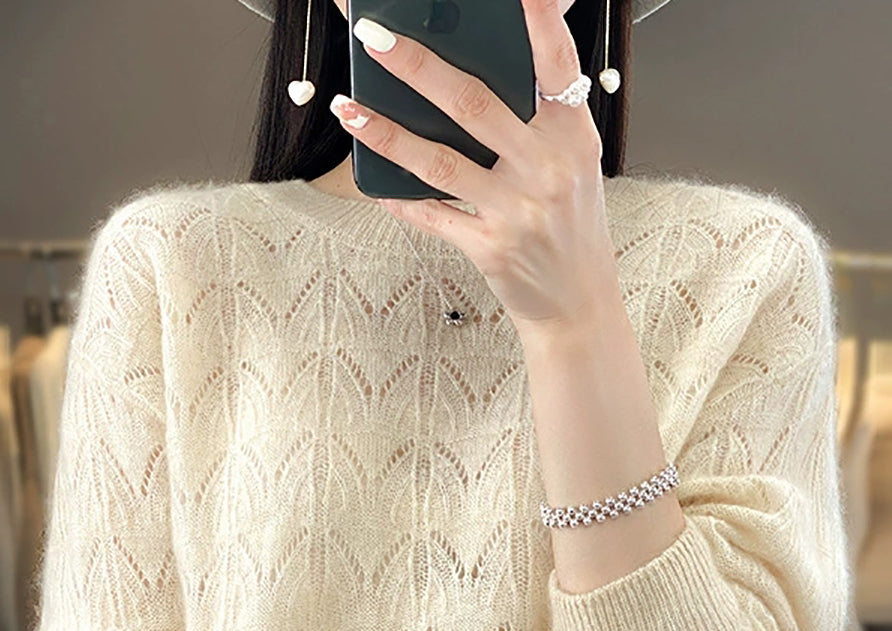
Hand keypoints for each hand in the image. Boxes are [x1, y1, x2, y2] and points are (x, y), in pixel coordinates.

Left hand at [329, 0, 614, 331]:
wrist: (578, 305)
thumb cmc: (570, 228)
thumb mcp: (575, 164)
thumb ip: (540, 119)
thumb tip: (481, 69)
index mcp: (574, 137)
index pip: (557, 65)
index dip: (538, 20)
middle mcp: (548, 169)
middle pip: (474, 105)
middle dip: (417, 66)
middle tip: (374, 36)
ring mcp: (518, 211)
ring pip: (441, 161)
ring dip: (386, 133)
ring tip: (348, 108)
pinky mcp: (491, 248)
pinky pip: (432, 216)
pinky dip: (398, 197)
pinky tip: (370, 178)